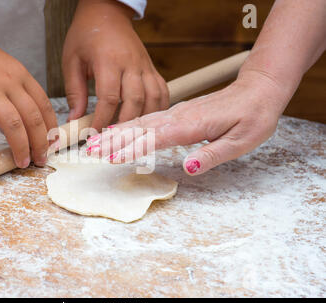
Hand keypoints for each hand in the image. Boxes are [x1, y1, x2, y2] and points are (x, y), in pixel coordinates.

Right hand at [0, 27, 56, 167]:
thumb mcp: (4, 69)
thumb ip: (16, 91)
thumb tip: (23, 122)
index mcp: (21, 76)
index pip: (44, 105)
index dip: (51, 127)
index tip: (53, 144)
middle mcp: (9, 82)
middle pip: (33, 117)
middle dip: (40, 142)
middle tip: (40, 159)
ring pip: (13, 122)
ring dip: (20, 146)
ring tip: (22, 162)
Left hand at [62, 0, 168, 130]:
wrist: (107, 13)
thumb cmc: (86, 35)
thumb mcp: (72, 60)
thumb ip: (74, 91)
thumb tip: (75, 120)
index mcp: (109, 60)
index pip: (109, 97)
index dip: (102, 120)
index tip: (94, 136)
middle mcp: (131, 64)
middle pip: (135, 101)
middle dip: (124, 126)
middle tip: (112, 142)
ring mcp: (145, 66)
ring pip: (153, 99)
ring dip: (143, 120)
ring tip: (130, 135)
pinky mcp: (152, 68)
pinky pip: (162, 92)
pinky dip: (158, 109)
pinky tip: (148, 121)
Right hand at [86, 71, 291, 174]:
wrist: (257, 91)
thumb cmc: (252, 117)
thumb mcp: (241, 141)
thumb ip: (212, 154)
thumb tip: (189, 168)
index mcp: (191, 125)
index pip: (154, 138)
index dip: (131, 149)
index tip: (110, 158)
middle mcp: (178, 116)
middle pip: (139, 128)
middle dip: (112, 140)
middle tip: (88, 151)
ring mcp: (175, 113)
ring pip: (139, 122)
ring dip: (115, 133)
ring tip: (94, 141)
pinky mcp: (175, 113)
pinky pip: (146, 119)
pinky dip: (128, 125)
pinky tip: (117, 130)